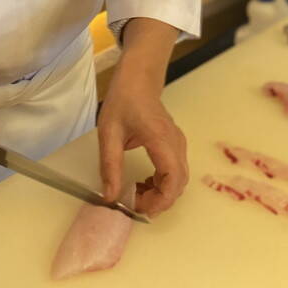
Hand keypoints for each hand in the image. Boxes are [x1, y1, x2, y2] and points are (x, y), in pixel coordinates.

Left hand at [97, 18, 187, 215]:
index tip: (139, 209)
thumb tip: (111, 197)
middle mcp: (176, 143)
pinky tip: (143, 182)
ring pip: (179, 179)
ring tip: (136, 193)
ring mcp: (178, 143)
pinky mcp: (176, 144)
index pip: (172, 179)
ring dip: (161, 193)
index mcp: (161, 139)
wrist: (138, 78)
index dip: (160, 200)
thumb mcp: (109, 133)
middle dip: (159, 201)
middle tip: (134, 204)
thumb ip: (110, 166)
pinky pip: (176, 171)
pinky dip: (162, 183)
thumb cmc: (123, 101)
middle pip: (179, 183)